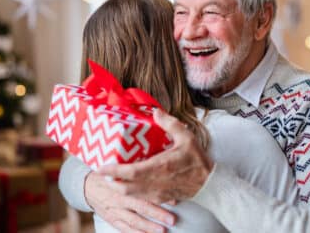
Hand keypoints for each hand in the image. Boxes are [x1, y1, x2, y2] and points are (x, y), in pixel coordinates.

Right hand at [84, 171, 175, 232]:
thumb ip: (140, 172)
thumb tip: (164, 174)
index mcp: (124, 182)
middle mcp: (120, 197)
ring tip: (162, 230)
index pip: (144, 189)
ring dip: (148, 226)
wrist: (87, 186)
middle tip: (172, 219)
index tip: (174, 200)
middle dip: (157, 214)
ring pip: (134, 220)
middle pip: (141, 206)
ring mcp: (115, 210)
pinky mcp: (112, 219)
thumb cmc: (111, 175)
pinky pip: (124, 228)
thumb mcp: (122, 169)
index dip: (159, 195)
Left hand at [98, 109, 213, 202]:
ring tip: (112, 178)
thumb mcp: (186, 137)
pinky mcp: (161, 198)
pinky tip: (129, 185)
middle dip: (111, 181)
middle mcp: (156, 182)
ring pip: (131, 195)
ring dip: (119, 187)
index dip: (112, 171)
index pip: (129, 172)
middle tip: (102, 171)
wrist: (209, 183)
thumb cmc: (198, 161)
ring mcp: (158, 192)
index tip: (100, 167)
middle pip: (125, 187)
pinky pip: (141, 198)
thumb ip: (170, 123)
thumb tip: (156, 112)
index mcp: (160, 167)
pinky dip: (131, 193)